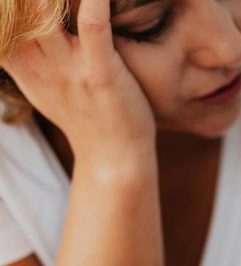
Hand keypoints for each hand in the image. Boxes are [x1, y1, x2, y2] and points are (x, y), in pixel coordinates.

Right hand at [3, 0, 154, 161]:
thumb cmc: (84, 116)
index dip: (0, 2)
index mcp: (20, 60)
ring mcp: (69, 66)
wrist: (114, 160)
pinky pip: (93, 26)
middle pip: (13, 5)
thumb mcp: (40, 82)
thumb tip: (9, 29)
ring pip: (45, 8)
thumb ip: (22, 51)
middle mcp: (38, 60)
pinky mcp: (101, 72)